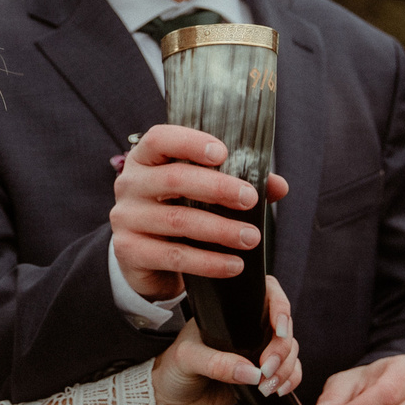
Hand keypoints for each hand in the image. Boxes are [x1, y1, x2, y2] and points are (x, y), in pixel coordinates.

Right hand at [111, 124, 290, 302]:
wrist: (145, 259)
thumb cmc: (178, 212)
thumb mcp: (201, 194)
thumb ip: (236, 183)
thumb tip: (278, 185)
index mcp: (145, 159)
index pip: (160, 139)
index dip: (190, 142)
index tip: (222, 153)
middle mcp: (130, 184)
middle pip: (174, 179)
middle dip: (217, 188)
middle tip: (250, 199)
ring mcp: (126, 218)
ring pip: (177, 220)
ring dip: (220, 229)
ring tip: (251, 238)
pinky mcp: (129, 251)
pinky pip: (174, 256)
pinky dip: (209, 262)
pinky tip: (234, 265)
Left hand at [150, 294, 301, 404]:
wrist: (171, 400)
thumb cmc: (173, 370)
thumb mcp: (187, 359)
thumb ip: (216, 363)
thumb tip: (251, 371)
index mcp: (228, 315)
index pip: (265, 296)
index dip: (280, 308)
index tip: (279, 329)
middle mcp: (247, 330)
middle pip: (284, 327)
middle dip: (282, 348)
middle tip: (267, 368)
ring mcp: (256, 351)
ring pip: (290, 350)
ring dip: (287, 367)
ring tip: (267, 385)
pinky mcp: (261, 374)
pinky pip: (289, 372)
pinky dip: (291, 379)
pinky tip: (279, 389)